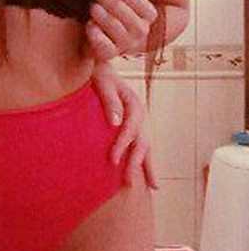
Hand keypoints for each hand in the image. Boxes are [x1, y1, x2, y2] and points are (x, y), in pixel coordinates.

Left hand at [85, 0, 157, 60]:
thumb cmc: (118, 12)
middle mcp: (142, 31)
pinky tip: (90, 24)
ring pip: (111, 23)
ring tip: (93, 8)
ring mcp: (127, 44)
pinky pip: (102, 42)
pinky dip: (93, 31)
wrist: (107, 39)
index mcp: (150, 15)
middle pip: (119, 8)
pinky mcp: (110, 54)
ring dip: (97, 12)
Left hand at [90, 64, 157, 188]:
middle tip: (129, 183)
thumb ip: (109, 101)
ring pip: (145, 147)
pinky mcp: (131, 126)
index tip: (113, 161)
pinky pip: (139, 145)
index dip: (122, 146)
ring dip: (147, 166)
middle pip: (141, 142)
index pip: (130, 130)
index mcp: (134, 104)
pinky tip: (144, 176)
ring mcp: (138, 121)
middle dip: (136, 163)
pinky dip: (143, 160)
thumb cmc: (98, 73)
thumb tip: (115, 123)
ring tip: (153, 187)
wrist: (98, 64)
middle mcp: (139, 115)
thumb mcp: (102, 82)